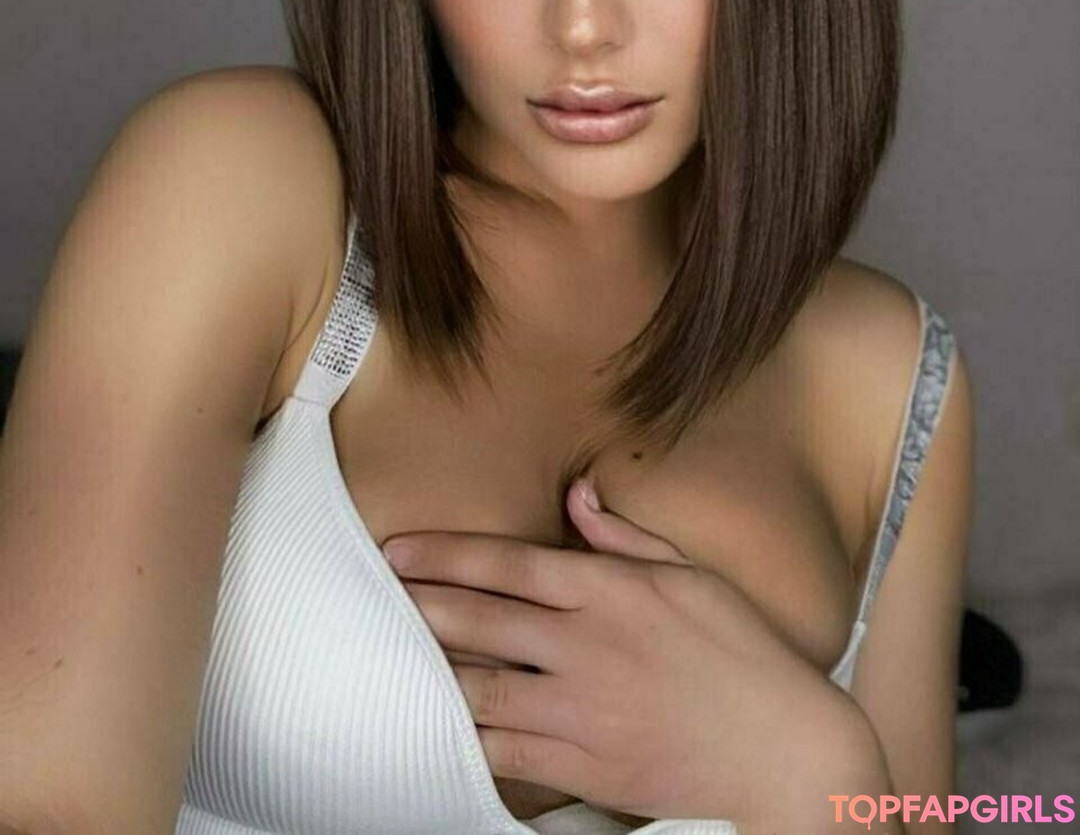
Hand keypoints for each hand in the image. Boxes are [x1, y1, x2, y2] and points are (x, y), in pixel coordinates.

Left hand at [381, 479, 850, 824]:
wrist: (784, 750)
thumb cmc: (742, 654)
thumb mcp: (690, 575)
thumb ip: (624, 537)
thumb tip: (577, 494)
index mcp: (608, 591)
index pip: (507, 563)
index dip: (444, 554)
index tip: (399, 550)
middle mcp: (584, 645)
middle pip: (479, 620)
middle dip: (419, 603)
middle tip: (375, 592)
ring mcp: (580, 709)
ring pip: (479, 685)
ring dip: (430, 666)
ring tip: (389, 651)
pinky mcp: (583, 765)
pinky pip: (505, 749)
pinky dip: (465, 733)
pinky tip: (437, 719)